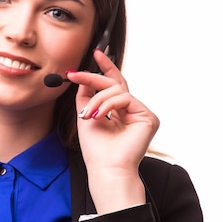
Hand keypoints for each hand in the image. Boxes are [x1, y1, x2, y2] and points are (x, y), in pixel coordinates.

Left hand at [66, 49, 159, 212]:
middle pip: (115, 83)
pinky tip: (99, 116)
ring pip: (117, 90)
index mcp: (118, 111)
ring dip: (98, 99)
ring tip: (87, 115)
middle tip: (74, 75)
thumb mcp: (86, 114)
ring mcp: (141, 113)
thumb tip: (83, 76)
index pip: (114, 84)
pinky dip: (108, 105)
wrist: (106, 168)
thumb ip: (86, 95)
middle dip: (93, 77)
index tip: (97, 52)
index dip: (106, 68)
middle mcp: (131, 110)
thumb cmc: (96, 149)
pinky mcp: (148, 117)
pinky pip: (125, 99)